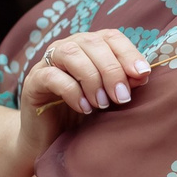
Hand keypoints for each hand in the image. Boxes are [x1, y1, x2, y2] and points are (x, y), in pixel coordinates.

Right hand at [17, 29, 151, 156]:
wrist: (49, 139)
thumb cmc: (83, 114)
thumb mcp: (108, 97)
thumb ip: (124, 83)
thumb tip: (142, 74)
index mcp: (89, 47)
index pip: (111, 37)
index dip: (129, 53)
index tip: (142, 74)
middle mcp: (68, 47)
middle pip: (93, 43)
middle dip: (112, 70)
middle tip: (121, 97)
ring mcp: (47, 62)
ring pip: (71, 54)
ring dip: (92, 79)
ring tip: (102, 104)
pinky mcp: (34, 81)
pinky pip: (53, 76)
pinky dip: (72, 92)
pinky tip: (84, 108)